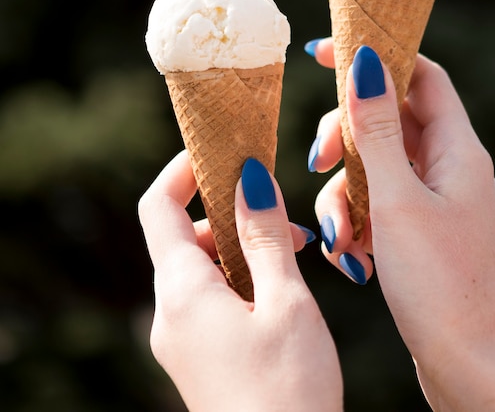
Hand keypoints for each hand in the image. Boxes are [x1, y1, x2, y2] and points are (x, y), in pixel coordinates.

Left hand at [138, 151, 342, 411]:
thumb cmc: (289, 392)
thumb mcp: (286, 302)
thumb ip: (265, 236)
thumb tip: (250, 178)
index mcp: (183, 292)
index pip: (160, 209)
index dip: (184, 171)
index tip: (218, 148)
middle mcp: (170, 311)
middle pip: (184, 235)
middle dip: (230, 211)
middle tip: (282, 211)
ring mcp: (181, 337)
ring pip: (202, 266)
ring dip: (242, 245)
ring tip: (294, 249)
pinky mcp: (199, 354)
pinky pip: (210, 296)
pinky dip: (241, 275)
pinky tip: (281, 285)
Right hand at [307, 39, 494, 410]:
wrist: (465, 362)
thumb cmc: (437, 280)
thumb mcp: (396, 197)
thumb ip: (376, 128)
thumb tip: (365, 62)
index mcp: (455, 149)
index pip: (419, 75)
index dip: (375, 56)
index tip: (323, 53)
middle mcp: (448, 167)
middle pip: (386, 121)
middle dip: (344, 139)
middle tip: (314, 160)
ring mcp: (433, 199)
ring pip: (373, 168)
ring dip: (343, 196)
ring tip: (341, 240)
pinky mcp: (418, 228)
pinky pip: (376, 204)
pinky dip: (356, 222)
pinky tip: (352, 258)